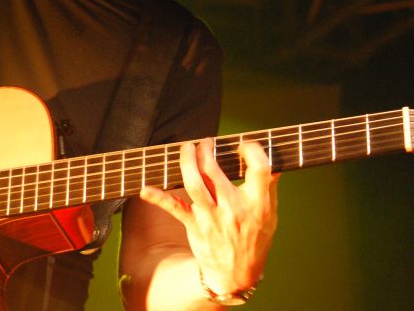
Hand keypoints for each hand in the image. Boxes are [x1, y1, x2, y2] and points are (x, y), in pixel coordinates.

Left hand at [139, 138, 277, 293]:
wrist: (236, 274)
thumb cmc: (255, 239)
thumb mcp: (271, 215)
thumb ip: (268, 188)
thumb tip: (269, 161)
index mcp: (258, 205)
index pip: (259, 169)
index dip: (251, 150)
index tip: (242, 145)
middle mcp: (234, 209)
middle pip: (214, 171)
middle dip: (205, 150)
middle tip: (204, 143)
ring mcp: (212, 217)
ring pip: (194, 183)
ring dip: (187, 161)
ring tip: (187, 148)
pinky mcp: (194, 225)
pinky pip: (174, 209)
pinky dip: (158, 198)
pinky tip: (145, 190)